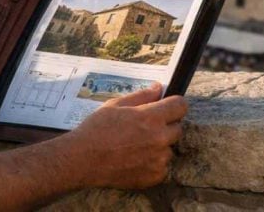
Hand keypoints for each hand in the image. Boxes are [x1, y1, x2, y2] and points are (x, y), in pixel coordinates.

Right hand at [63, 82, 186, 189]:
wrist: (83, 159)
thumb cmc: (97, 129)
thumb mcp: (116, 104)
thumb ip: (141, 96)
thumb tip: (159, 88)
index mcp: (151, 117)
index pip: (180, 106)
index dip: (174, 104)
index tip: (166, 106)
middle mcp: (160, 138)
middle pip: (178, 128)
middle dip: (165, 125)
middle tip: (144, 128)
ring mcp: (159, 160)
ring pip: (169, 148)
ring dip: (159, 146)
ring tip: (136, 146)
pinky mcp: (155, 176)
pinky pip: (162, 166)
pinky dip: (153, 163)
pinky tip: (135, 159)